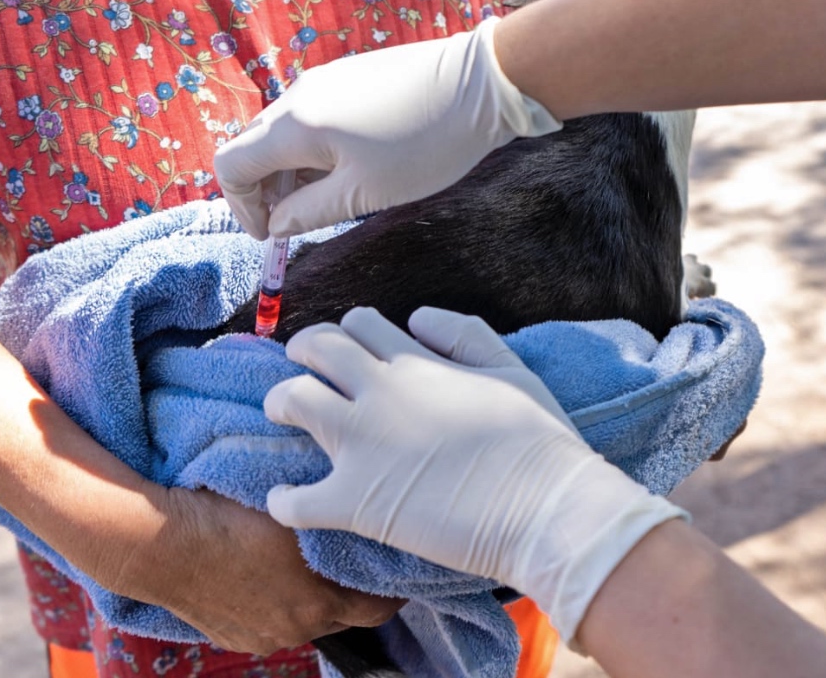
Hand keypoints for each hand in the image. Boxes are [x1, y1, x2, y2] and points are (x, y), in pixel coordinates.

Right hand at [105, 487, 403, 654]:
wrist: (160, 540)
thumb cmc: (225, 512)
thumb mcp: (291, 510)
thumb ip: (332, 519)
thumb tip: (362, 511)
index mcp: (318, 601)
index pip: (379, 607)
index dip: (391, 586)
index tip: (394, 565)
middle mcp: (296, 627)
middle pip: (346, 617)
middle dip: (354, 592)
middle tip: (358, 560)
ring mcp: (263, 636)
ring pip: (307, 620)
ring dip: (314, 598)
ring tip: (308, 564)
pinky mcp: (235, 637)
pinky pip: (272, 625)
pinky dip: (279, 605)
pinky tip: (269, 576)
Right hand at [213, 18, 560, 239]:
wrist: (484, 85)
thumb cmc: (425, 145)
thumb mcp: (363, 194)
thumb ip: (309, 211)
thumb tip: (277, 224)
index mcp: (293, 125)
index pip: (231, 165)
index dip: (241, 207)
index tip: (271, 234)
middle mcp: (299, 95)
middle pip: (253, 147)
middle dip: (265, 191)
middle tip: (299, 222)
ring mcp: (325, 81)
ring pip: (283, 132)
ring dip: (292, 172)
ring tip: (331, 198)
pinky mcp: (350, 76)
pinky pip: (312, 116)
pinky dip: (314, 149)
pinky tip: (352, 167)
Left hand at [263, 307, 686, 642]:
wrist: (545, 508)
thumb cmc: (538, 440)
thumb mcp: (511, 367)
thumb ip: (463, 334)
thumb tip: (417, 317)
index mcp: (416, 362)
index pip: (359, 326)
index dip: (351, 334)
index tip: (352, 349)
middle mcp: (380, 393)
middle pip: (316, 350)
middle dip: (304, 352)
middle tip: (305, 369)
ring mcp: (362, 446)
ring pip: (291, 401)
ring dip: (281, 403)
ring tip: (282, 413)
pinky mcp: (356, 502)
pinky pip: (297, 500)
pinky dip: (285, 500)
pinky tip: (285, 499)